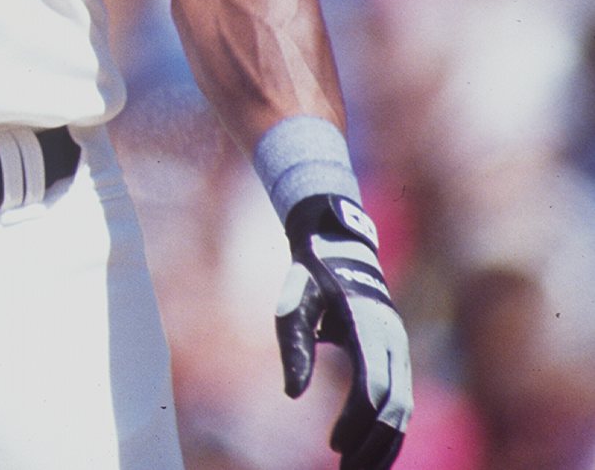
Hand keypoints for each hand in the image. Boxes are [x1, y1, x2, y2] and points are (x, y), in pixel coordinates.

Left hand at [275, 194, 411, 469]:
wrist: (341, 248)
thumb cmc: (309, 276)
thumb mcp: (293, 301)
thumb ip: (294, 345)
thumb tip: (292, 394)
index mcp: (367, 325)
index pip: (372, 385)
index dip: (355, 420)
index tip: (332, 445)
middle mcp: (392, 341)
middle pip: (394, 406)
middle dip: (373, 444)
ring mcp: (400, 350)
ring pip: (404, 409)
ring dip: (385, 445)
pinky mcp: (398, 357)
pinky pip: (401, 401)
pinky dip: (391, 431)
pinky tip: (373, 454)